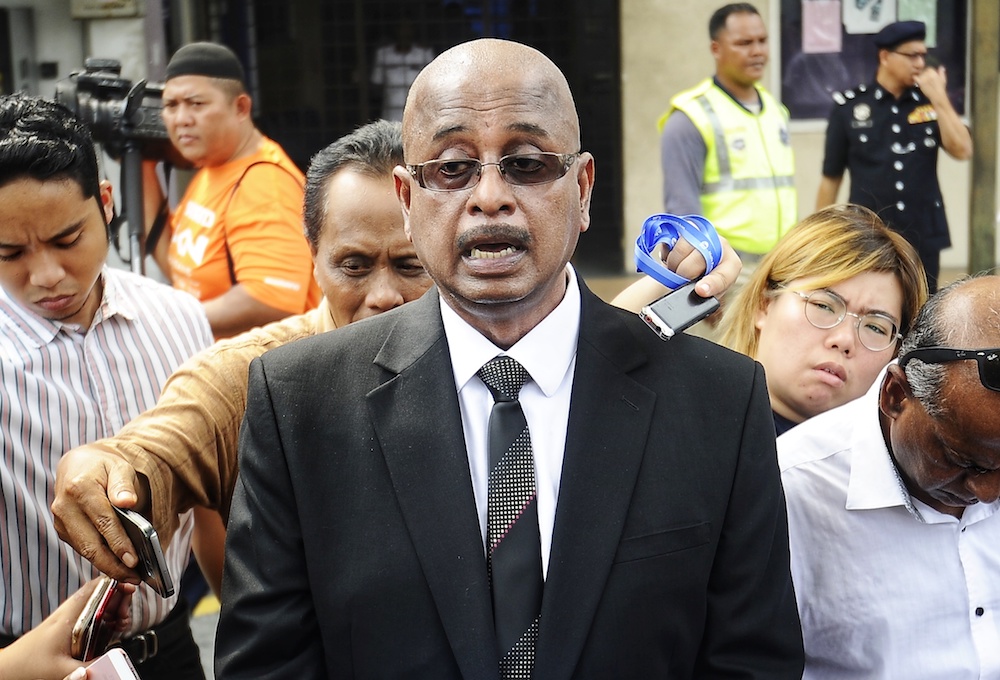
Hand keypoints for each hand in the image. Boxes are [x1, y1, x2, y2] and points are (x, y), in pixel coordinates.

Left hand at [0, 580, 134, 679]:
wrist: (8, 671)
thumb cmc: (27, 666)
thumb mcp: (62, 669)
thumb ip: (91, 667)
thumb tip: (115, 663)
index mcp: (70, 614)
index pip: (98, 584)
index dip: (118, 583)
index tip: (131, 589)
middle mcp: (72, 612)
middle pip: (104, 593)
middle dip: (121, 601)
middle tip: (126, 616)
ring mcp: (71, 619)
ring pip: (101, 605)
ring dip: (116, 612)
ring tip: (121, 624)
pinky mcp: (71, 628)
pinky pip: (95, 616)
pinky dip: (108, 620)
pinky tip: (112, 631)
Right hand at [52, 447, 149, 582]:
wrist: (77, 465)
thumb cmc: (102, 467)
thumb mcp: (118, 467)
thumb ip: (123, 484)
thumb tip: (128, 502)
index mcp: (79, 489)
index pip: (103, 522)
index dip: (119, 543)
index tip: (134, 560)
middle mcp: (64, 507)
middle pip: (90, 544)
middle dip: (113, 565)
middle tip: (135, 578)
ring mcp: (60, 521)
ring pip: (85, 551)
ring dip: (107, 566)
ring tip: (130, 576)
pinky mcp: (63, 531)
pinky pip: (82, 549)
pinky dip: (100, 559)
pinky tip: (117, 566)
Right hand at [611, 235, 741, 313]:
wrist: (685, 272)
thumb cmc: (698, 285)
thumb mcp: (705, 295)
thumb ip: (705, 295)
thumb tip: (698, 292)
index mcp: (731, 264)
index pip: (725, 272)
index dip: (712, 282)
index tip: (700, 290)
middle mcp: (721, 244)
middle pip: (700, 257)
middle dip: (686, 273)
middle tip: (680, 280)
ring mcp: (705, 232)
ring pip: (684, 248)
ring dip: (675, 264)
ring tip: (676, 270)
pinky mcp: (688, 225)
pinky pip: (674, 239)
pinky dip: (669, 253)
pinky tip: (673, 259)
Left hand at [915, 65, 947, 104]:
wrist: (937, 95)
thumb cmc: (941, 88)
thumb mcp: (943, 79)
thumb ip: (941, 72)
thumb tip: (941, 67)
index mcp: (935, 72)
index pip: (929, 68)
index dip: (927, 71)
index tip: (927, 75)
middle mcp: (929, 74)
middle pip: (923, 71)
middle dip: (923, 74)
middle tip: (924, 78)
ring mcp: (924, 78)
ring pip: (919, 74)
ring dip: (919, 76)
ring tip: (922, 81)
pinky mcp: (921, 83)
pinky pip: (915, 78)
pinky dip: (915, 78)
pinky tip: (916, 81)